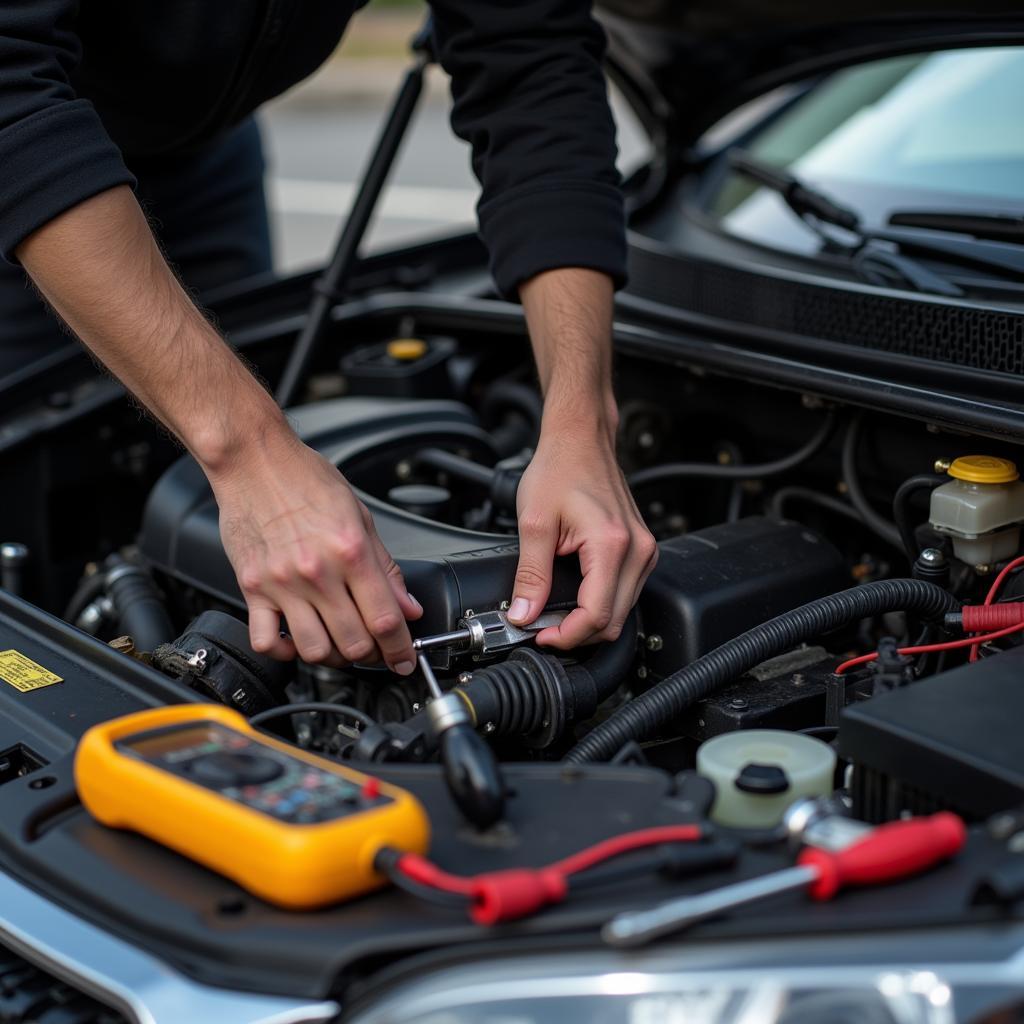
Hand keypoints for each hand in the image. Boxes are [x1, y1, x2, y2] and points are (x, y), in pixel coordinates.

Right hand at [211, 435, 421, 672]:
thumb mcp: (360, 516)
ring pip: (314, 650)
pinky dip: (284, 650)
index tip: (405, 659)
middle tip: (375, 649)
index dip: (401, 648)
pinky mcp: (252, 588)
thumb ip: (386, 567)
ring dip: (333, 655)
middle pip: (354, 642)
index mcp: (350, 551)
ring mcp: (282, 583)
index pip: (385, 619)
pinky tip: (296, 638)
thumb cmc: (305, 479)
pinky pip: (266, 640)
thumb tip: (406, 606)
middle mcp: (317, 572)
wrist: (254, 461)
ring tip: (338, 641)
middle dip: (372, 654)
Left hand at [507, 423, 657, 647]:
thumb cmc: (560, 468)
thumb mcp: (534, 523)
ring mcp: (645, 550)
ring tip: (556, 613)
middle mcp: (637, 550)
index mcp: (612, 544)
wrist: (580, 440)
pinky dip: (602, 603)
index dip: (566, 635)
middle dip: (577, 633)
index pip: (597, 615)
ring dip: (590, 621)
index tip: (541, 634)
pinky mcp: (642, 550)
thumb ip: (530, 575)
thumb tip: (524, 614)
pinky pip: (627, 593)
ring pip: (623, 611)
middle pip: (614, 621)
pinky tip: (577, 598)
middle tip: (543, 627)